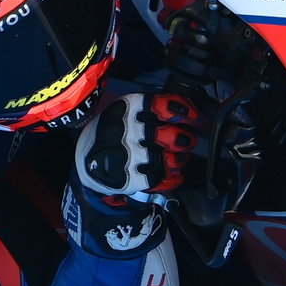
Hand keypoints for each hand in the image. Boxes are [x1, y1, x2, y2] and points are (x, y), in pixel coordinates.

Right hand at [74, 92, 202, 195]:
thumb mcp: (125, 110)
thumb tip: (191, 109)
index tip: (198, 117)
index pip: (164, 106)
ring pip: (168, 160)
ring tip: (177, 159)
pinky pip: (160, 179)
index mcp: (129, 108)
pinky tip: (171, 174)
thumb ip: (154, 108)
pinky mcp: (129, 178)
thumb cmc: (114, 132)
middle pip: (169, 136)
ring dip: (179, 160)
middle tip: (187, 141)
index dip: (187, 112)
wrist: (87, 160)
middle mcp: (128, 131)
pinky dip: (171, 178)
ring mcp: (128, 156)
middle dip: (185, 139)